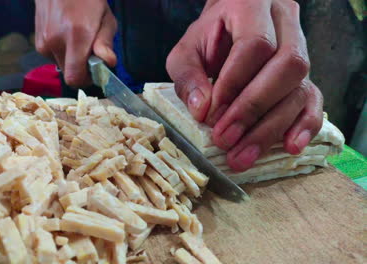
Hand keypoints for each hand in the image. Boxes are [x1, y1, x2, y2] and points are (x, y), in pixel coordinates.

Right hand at [35, 0, 116, 86]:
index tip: (95, 72)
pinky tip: (67, 35)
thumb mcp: (105, 19)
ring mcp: (44, 41)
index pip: (74, 77)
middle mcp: (56, 41)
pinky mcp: (38, 42)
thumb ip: (105, 43)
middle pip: (69, 74)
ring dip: (72, 60)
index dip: (86, 80)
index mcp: (76, 35)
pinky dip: (63, 52)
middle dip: (82, 69)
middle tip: (91, 54)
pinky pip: (53, 57)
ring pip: (61, 66)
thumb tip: (108, 62)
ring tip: (79, 40)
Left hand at [166, 0, 323, 171]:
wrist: (230, 25)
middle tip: (225, 139)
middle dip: (253, 109)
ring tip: (242, 156)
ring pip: (300, 87)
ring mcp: (301, 48)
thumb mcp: (187, 51)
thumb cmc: (208, 38)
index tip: (211, 115)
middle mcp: (285, 22)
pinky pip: (314, 100)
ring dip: (270, 127)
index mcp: (253, 6)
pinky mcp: (305, 75)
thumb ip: (188, 76)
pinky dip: (303, 126)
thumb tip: (202, 111)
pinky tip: (288, 148)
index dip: (233, 84)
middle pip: (287, 66)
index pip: (254, 45)